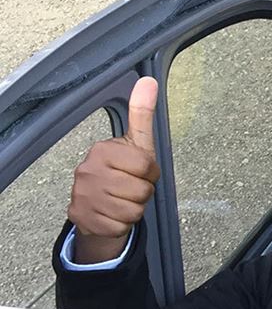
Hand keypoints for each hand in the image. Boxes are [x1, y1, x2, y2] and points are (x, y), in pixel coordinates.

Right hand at [67, 76, 160, 263]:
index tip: (140, 171)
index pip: (146, 164)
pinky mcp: (83, 219)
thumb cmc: (121, 172)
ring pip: (133, 210)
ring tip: (121, 200)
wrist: (95, 207)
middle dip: (143, 192)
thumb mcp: (135, 143)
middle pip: (142, 190)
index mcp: (102, 150)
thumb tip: (149, 81)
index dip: (150, 172)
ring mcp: (83, 196)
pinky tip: (112, 214)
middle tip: (129, 188)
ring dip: (134, 209)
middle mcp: (87, 171)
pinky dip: (122, 224)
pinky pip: (121, 226)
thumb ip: (142, 115)